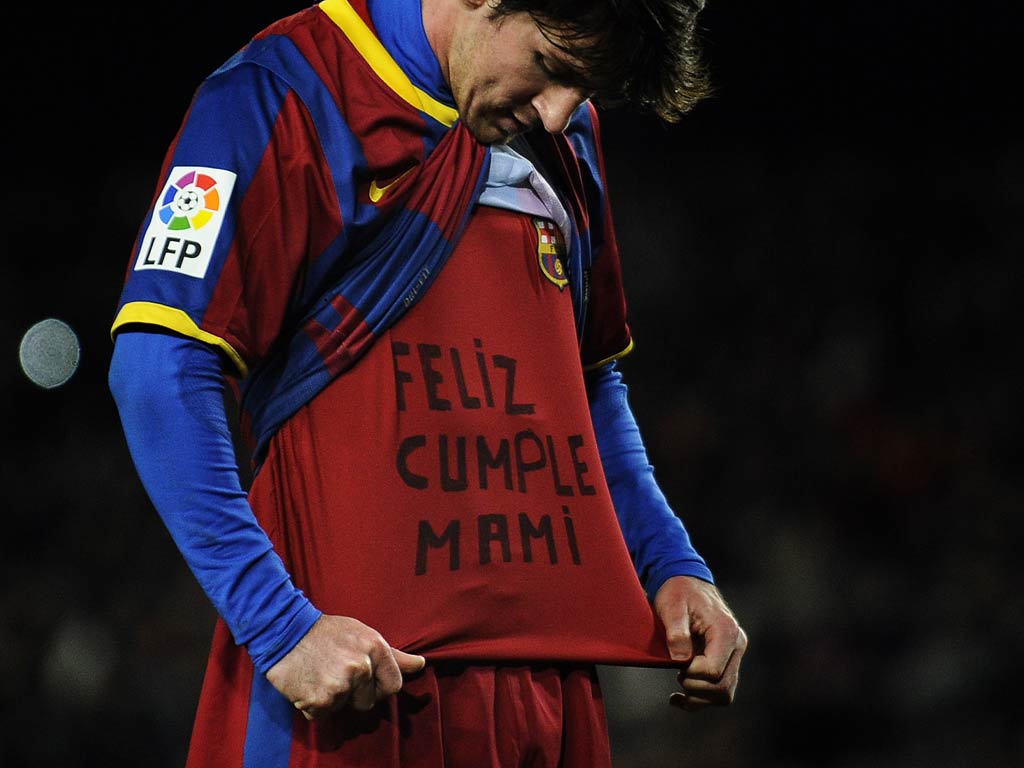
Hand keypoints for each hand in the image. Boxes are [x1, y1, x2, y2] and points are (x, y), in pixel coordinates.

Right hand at [265, 614, 425, 720]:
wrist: (284, 630)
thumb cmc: (326, 632)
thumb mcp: (362, 634)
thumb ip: (392, 655)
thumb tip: (421, 664)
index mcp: (375, 647)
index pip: (394, 685)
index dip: (380, 686)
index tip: (366, 680)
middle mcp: (361, 667)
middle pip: (369, 701)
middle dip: (354, 693)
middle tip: (335, 671)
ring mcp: (340, 685)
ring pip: (345, 708)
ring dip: (332, 698)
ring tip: (320, 674)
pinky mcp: (319, 701)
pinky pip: (323, 715)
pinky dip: (314, 705)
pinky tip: (308, 684)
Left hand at [653, 575, 747, 711]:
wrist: (687, 583)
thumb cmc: (679, 592)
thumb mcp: (672, 606)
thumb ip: (676, 632)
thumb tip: (681, 660)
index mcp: (726, 631)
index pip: (713, 670)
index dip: (691, 674)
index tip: (675, 664)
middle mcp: (736, 645)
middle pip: (722, 686)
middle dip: (695, 688)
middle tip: (676, 675)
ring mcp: (734, 655)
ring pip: (724, 693)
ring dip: (699, 699)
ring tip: (677, 691)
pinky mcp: (727, 661)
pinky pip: (720, 690)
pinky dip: (702, 700)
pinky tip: (679, 698)